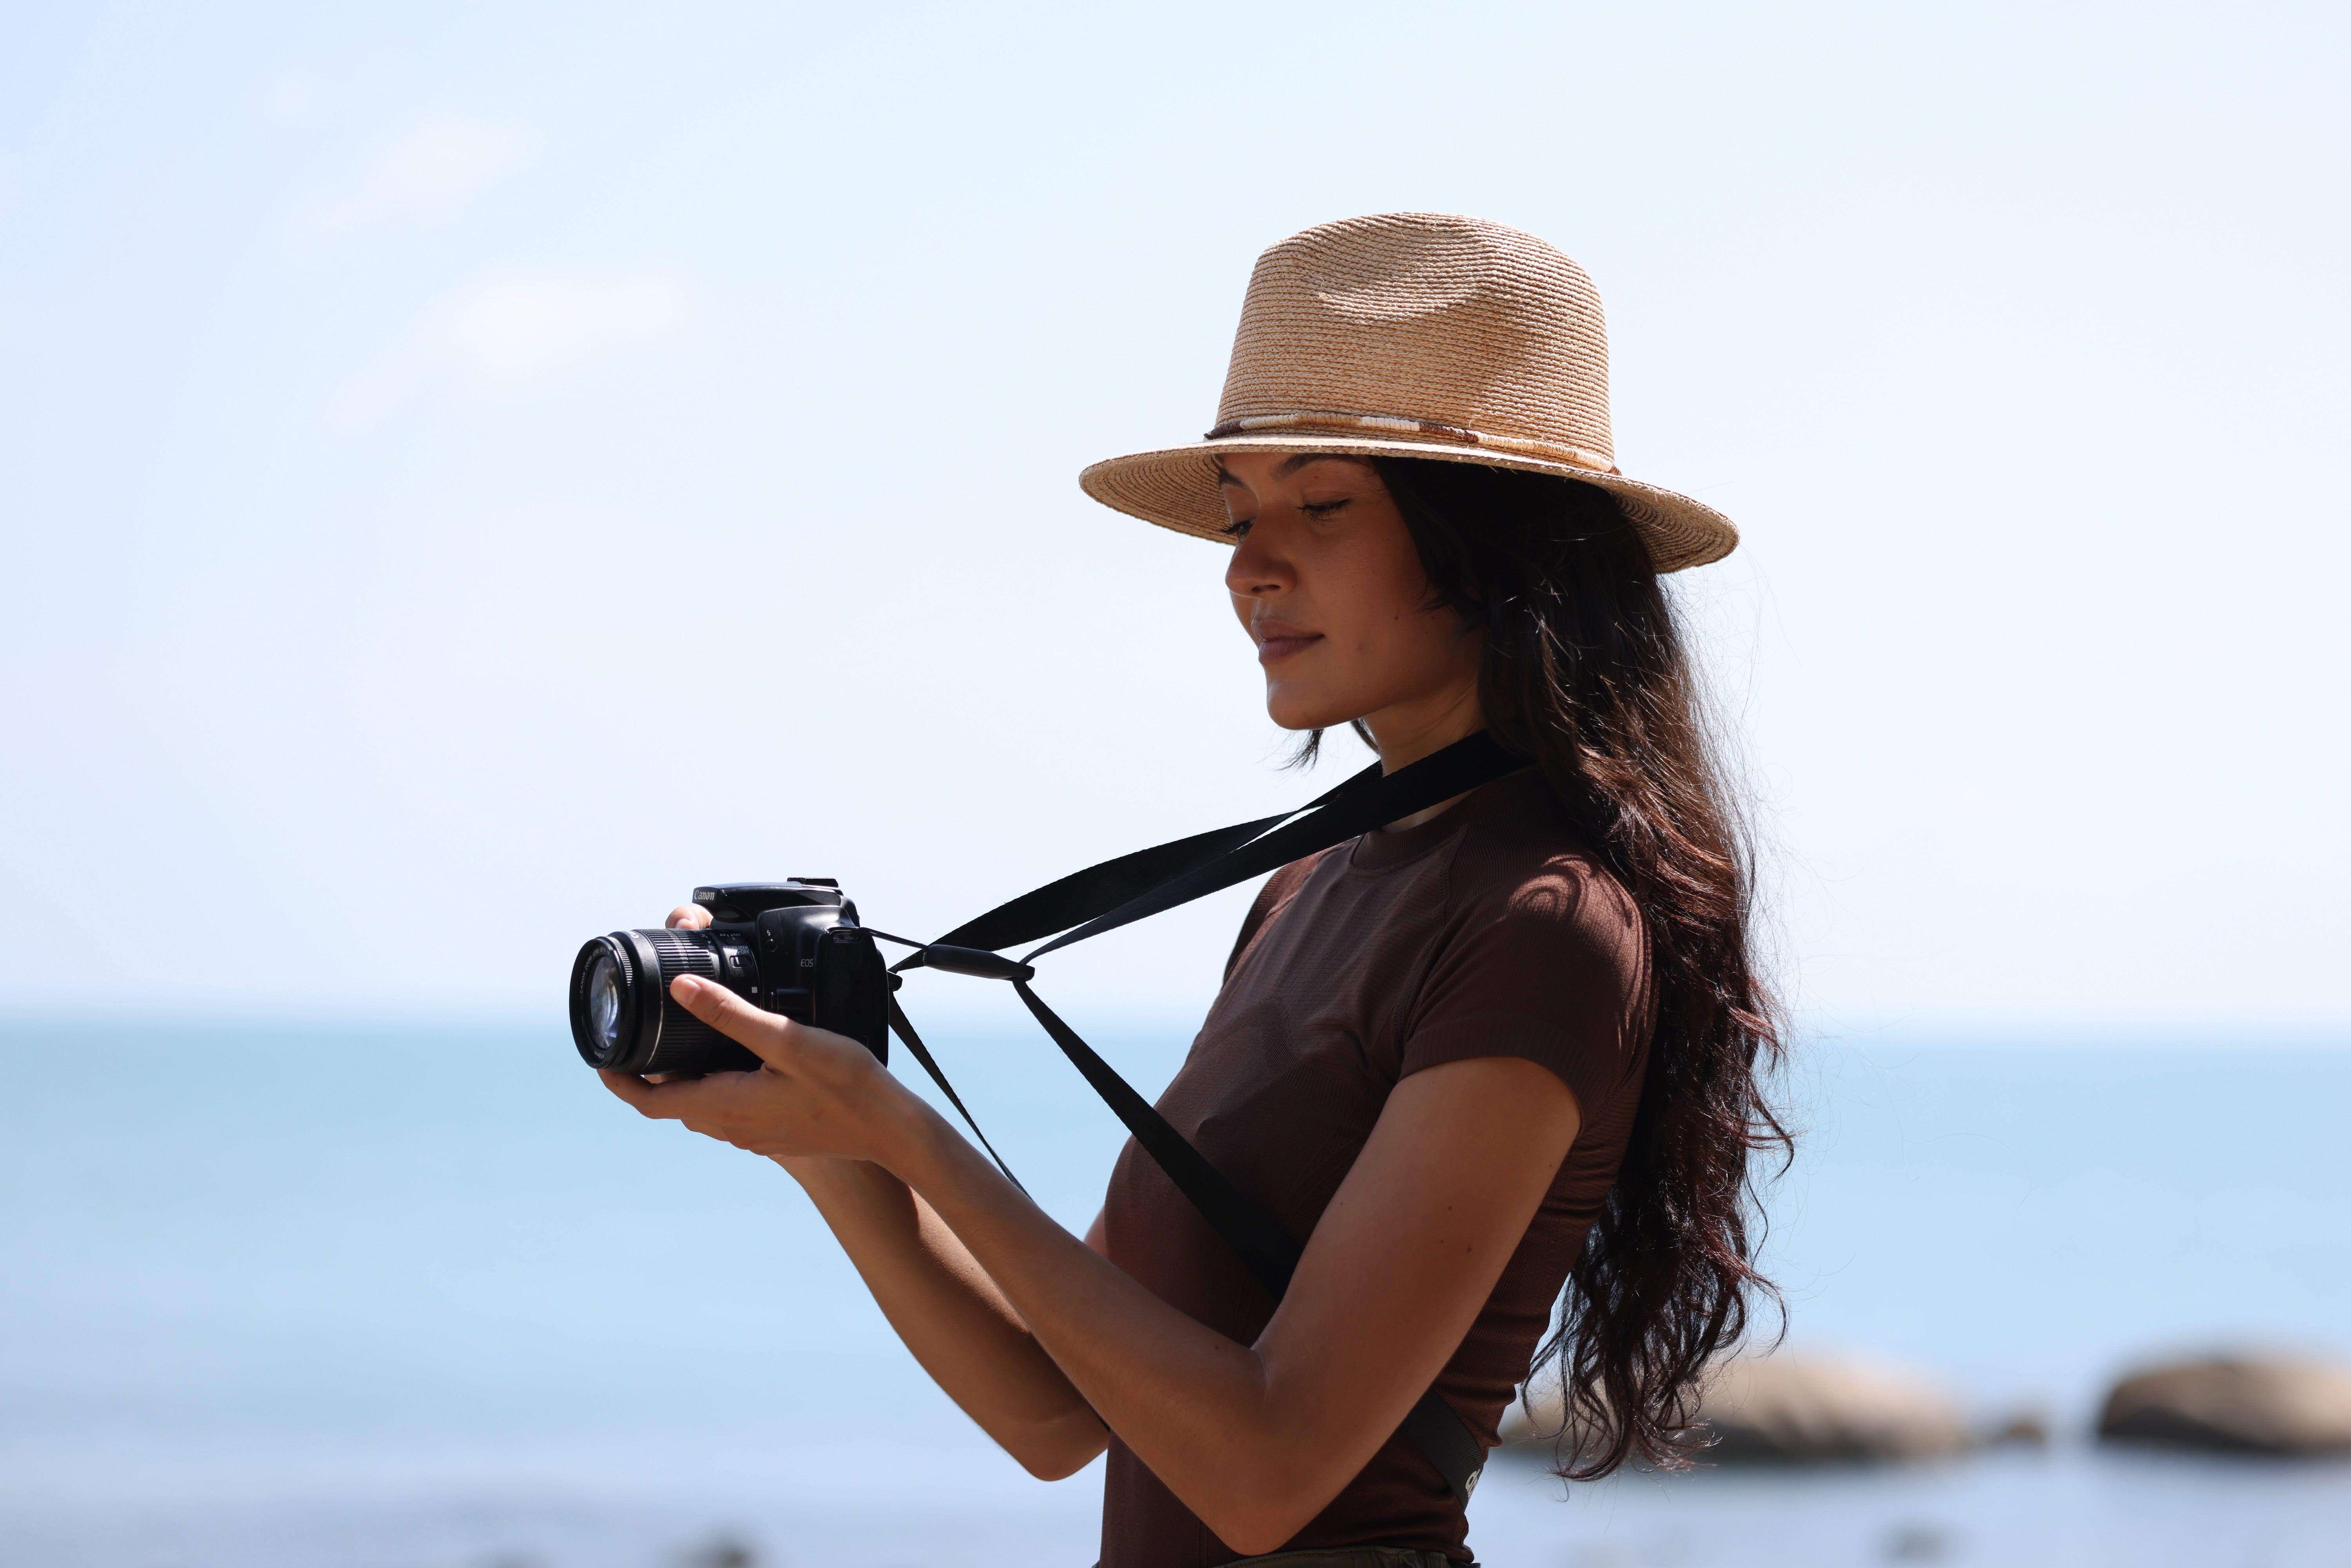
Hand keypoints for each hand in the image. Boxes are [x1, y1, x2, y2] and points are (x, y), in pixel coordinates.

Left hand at [600, 969, 909, 1165]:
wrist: (890, 1129)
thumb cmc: (844, 1085)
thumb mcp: (785, 1040)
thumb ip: (730, 1015)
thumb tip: (679, 990)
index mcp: (723, 1106)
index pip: (649, 1101)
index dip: (619, 1083)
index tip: (603, 1061)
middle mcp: (732, 1127)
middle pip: (673, 1103)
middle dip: (652, 1075)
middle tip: (645, 1039)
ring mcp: (754, 1135)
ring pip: (703, 1107)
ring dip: (687, 1082)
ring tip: (686, 1045)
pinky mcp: (775, 1133)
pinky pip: (731, 1111)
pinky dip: (718, 1088)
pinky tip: (739, 1064)